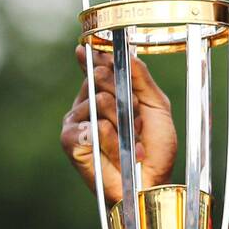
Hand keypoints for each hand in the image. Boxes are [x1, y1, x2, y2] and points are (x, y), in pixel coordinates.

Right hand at [60, 45, 176, 203]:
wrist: (151, 181)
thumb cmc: (155, 148)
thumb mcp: (156, 106)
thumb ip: (142, 78)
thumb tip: (126, 52)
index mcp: (107, 93)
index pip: (98, 65)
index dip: (99, 55)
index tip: (97, 47)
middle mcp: (88, 104)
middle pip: (100, 77)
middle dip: (127, 98)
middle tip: (137, 121)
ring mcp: (77, 122)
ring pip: (100, 101)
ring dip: (124, 123)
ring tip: (131, 141)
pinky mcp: (71, 141)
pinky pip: (91, 126)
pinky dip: (111, 140)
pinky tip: (118, 152)